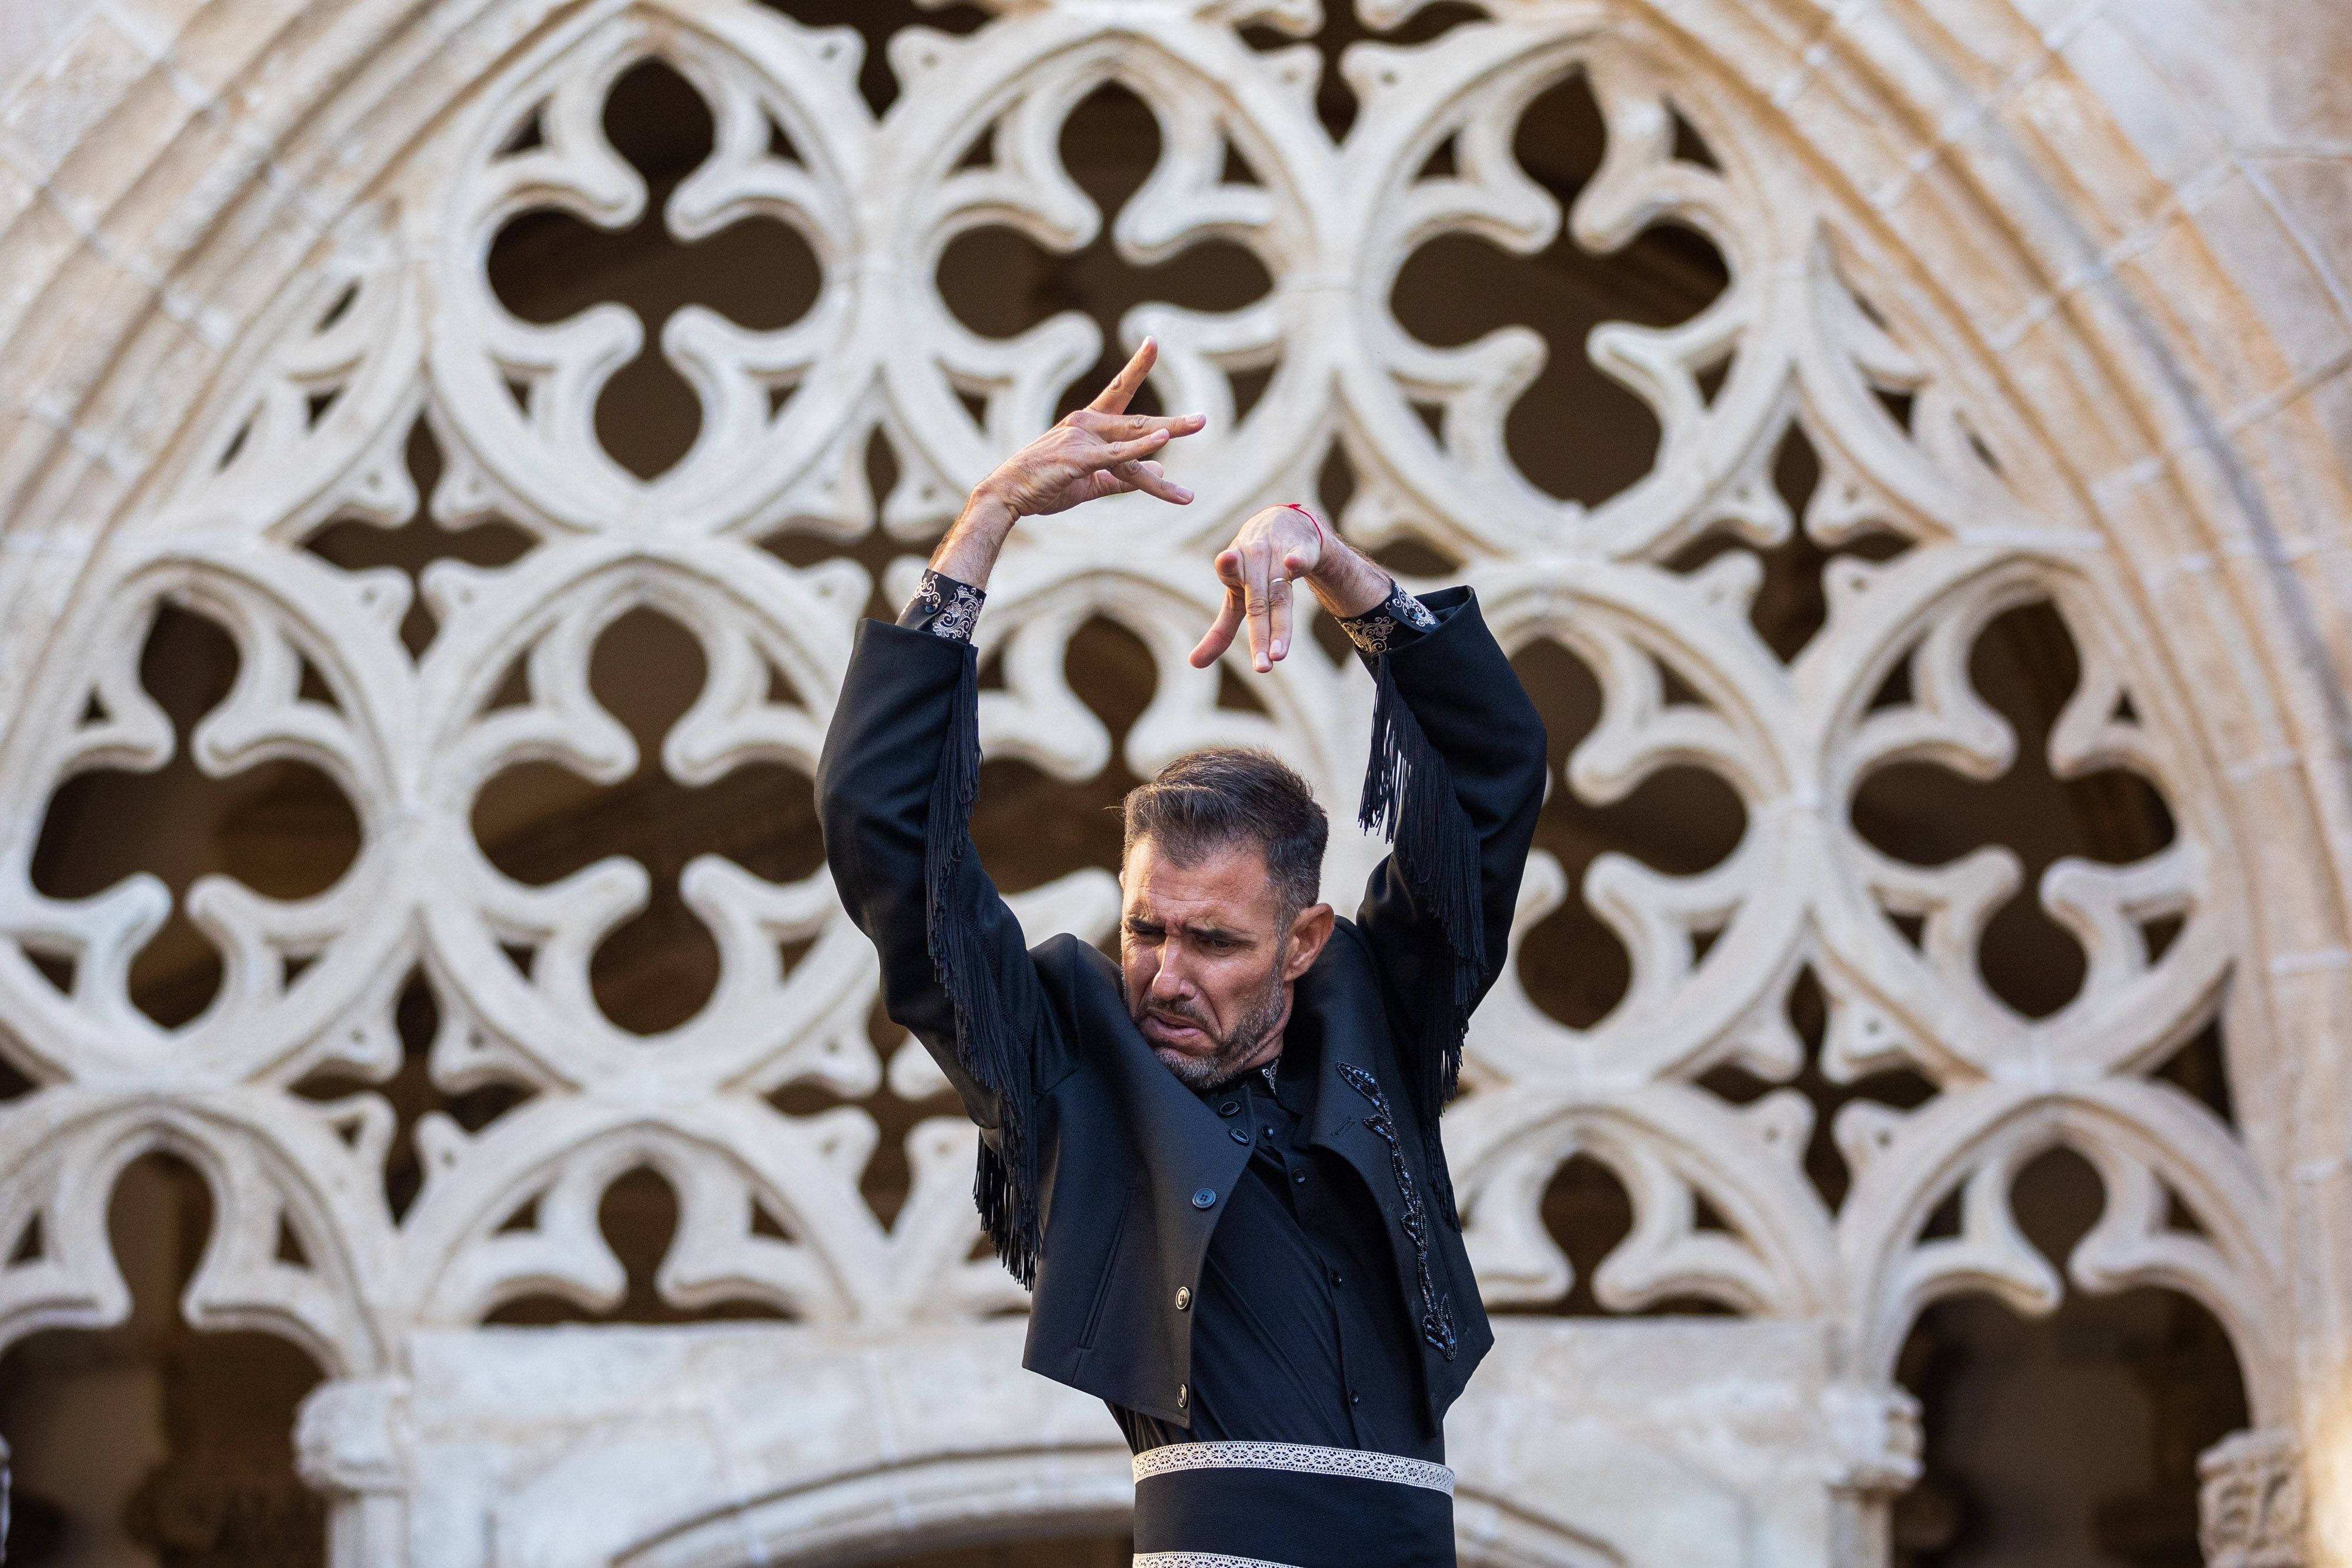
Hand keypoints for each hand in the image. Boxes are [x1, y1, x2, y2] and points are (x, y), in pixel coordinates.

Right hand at [973, 339, 1202, 519]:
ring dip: (1168, 433)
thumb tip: (1161, 469)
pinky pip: (1117, 454)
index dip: (1137, 367)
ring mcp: (1081, 439)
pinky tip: (1163, 441)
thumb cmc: (1044, 485)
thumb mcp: (1090, 481)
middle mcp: (1085, 424)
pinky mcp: (1078, 459)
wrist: (1007, 496)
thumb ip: (1124, 476)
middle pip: (1137, 420)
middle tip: (1203, 420)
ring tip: (1198, 425)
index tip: (1152, 342)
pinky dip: (1140, 447)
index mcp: (1087, 425)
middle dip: (1173, 420)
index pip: (1118, 390)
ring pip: (1133, 439)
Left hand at [1187, 504, 1386, 672]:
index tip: (1218, 591)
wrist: (1285, 522)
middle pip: (1257, 605)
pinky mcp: (1301, 549)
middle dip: (1258, 637)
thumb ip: (1221, 631)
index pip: (1230, 593)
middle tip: (1260, 668)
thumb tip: (1193, 664)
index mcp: (1234, 574)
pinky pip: (1299, 556)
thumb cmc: (1254, 567)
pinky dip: (1297, 560)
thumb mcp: (1236, 596)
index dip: (1223, 604)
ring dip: (1280, 624)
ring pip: (1280, 594)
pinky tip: (1294, 564)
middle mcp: (1253, 563)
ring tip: (1278, 654)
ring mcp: (1277, 556)